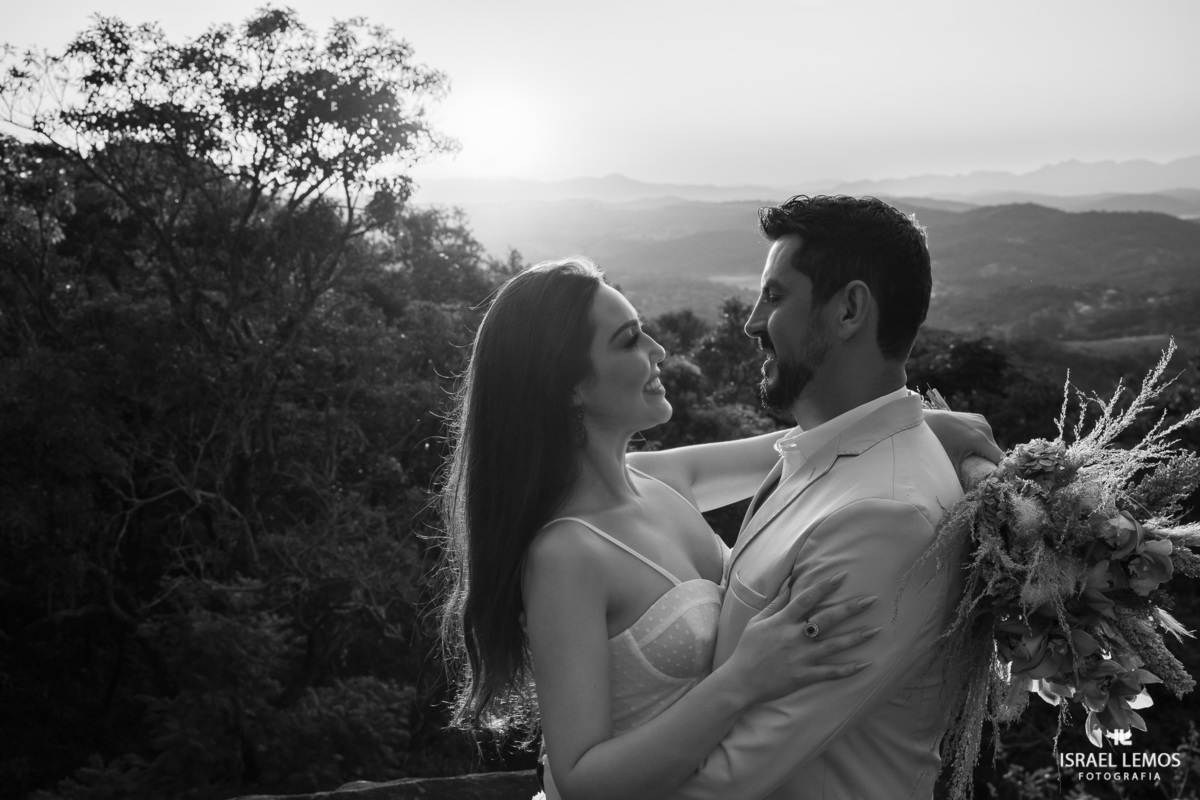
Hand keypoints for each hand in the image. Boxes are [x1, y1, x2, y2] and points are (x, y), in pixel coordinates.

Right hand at [722, 572, 878, 705]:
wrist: (740, 681)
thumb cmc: (748, 649)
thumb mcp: (758, 621)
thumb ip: (776, 603)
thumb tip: (790, 583)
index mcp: (782, 621)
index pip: (807, 599)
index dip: (825, 587)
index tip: (842, 577)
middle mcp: (794, 637)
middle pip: (827, 619)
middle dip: (850, 609)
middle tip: (871, 600)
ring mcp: (801, 658)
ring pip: (834, 645)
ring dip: (857, 637)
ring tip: (876, 630)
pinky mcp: (805, 676)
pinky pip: (831, 672)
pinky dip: (849, 669)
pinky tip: (866, 664)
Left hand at [923, 408, 1004, 477]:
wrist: (926, 421)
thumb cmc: (936, 442)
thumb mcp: (949, 462)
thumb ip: (959, 479)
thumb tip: (967, 495)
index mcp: (980, 439)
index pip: (999, 458)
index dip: (999, 470)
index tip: (995, 480)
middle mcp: (984, 428)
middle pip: (995, 451)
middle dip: (990, 463)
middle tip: (980, 474)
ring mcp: (982, 421)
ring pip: (991, 443)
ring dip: (986, 452)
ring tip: (974, 461)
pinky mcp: (978, 418)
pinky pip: (985, 434)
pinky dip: (981, 442)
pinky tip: (971, 448)